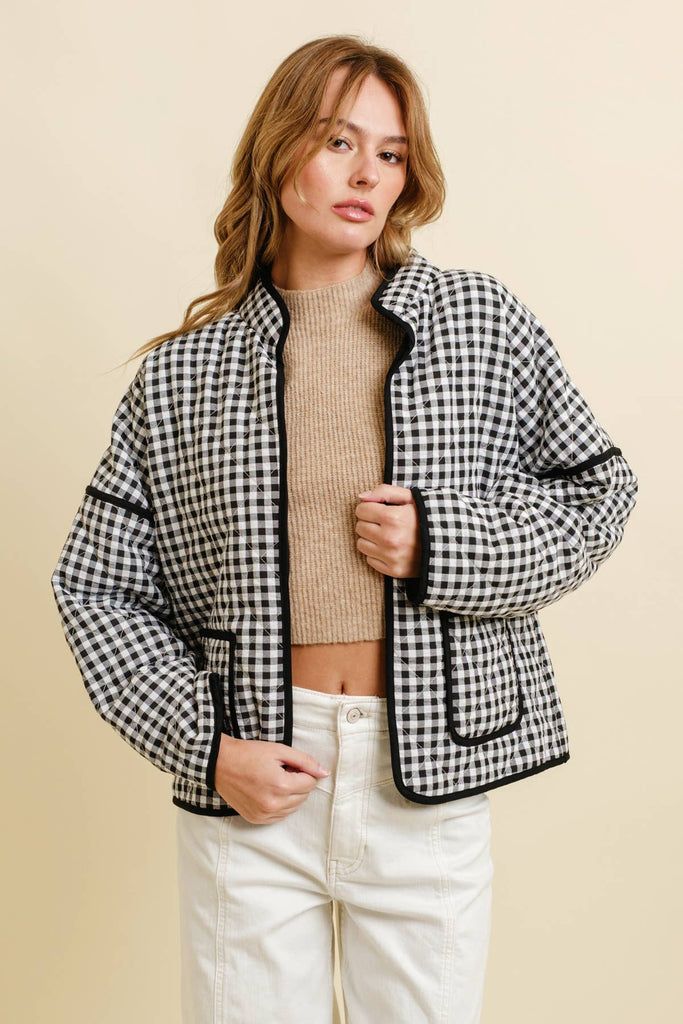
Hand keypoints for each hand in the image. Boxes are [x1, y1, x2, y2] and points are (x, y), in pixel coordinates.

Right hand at [214, 735, 330, 823]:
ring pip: (293, 807)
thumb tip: (325, 772)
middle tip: (281, 770)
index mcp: (281, 785)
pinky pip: (280, 816)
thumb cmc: (249, 754)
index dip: (303, 771)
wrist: (219, 764)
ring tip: (273, 780)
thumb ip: (305, 761)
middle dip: (298, 782)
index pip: (310, 783)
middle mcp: (273, 804)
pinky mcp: (256, 819)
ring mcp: (264, 814)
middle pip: (303, 796)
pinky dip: (279, 804)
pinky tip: (267, 791)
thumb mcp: (279, 750)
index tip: (289, 764)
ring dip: (290, 794)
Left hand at [354, 484, 421, 578]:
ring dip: (370, 538)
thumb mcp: (412, 498)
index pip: (361, 510)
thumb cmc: (429, 517)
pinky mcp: (394, 570)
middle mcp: (390, 538)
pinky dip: (377, 554)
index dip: (369, 508)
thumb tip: (361, 497)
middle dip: (369, 522)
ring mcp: (391, 556)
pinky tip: (391, 548)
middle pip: (360, 527)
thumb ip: (385, 492)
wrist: (451, 544)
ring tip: (387, 535)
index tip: (379, 510)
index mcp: (393, 517)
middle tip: (384, 523)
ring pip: (361, 544)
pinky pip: (370, 560)